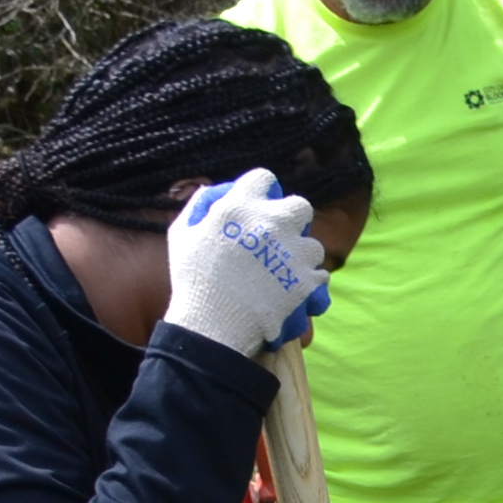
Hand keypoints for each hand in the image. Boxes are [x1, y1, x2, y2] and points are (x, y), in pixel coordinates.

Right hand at [163, 171, 329, 356]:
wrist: (212, 324)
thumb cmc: (192, 279)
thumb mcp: (182, 233)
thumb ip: (200, 206)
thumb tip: (214, 191)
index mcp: (241, 206)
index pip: (264, 178)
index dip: (263, 192)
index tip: (259, 208)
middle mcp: (273, 222)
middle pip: (300, 206)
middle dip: (293, 220)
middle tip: (280, 238)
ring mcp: (293, 251)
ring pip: (313, 245)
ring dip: (301, 255)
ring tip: (284, 272)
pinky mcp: (307, 280)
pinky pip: (320, 275)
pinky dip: (308, 282)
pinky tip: (292, 290)